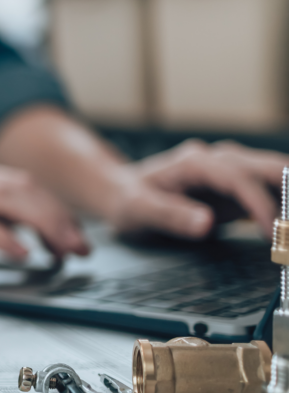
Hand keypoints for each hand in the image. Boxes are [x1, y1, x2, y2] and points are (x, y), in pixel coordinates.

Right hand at [0, 155, 90, 258]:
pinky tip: (22, 254)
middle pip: (21, 186)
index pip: (17, 184)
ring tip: (63, 250)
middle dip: (58, 217)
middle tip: (80, 247)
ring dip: (44, 225)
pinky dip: (3, 238)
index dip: (51, 209)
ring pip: (8, 198)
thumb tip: (14, 240)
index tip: (71, 236)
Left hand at [105, 140, 288, 238]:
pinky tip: (285, 228)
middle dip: (288, 193)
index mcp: (194, 162)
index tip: (271, 232)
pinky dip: (282, 206)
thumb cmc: (128, 199)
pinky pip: (268, 191)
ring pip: (274, 176)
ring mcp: (230, 170)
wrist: (121, 191)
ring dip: (287, 199)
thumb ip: (169, 216)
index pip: (239, 179)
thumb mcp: (138, 211)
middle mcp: (217, 159)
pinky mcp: (236, 185)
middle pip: (268, 168)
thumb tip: (206, 223)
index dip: (259, 204)